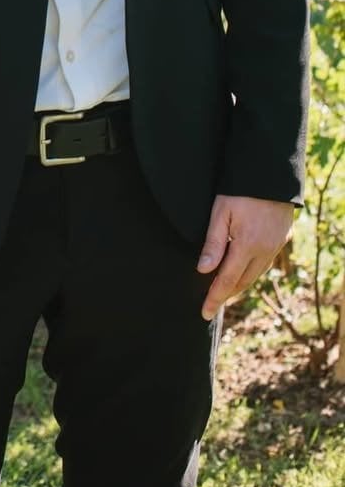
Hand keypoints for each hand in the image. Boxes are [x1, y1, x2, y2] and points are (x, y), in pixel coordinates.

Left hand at [197, 194, 294, 319]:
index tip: (204, 313)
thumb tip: (204, 271)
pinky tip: (243, 271)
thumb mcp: (221, 212)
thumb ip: (213, 243)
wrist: (271, 173)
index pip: (227, 280)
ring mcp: (275, 246)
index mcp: (247, 246)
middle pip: (243, 282)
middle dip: (226, 295)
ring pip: (255, 274)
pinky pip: (265, 263)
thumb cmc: (240, 190)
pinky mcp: (282, 239)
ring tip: (224, 292)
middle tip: (210, 304)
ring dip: (239, 284)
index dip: (214, 298)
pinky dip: (251, 272)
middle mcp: (264, 250)